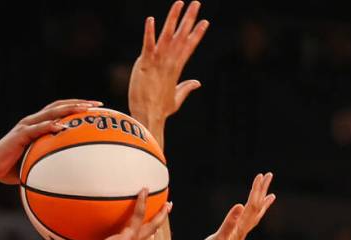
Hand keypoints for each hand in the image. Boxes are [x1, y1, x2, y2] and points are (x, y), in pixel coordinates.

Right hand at [0, 99, 101, 183]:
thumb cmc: (12, 168)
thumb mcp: (34, 163)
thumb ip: (48, 161)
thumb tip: (67, 173)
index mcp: (36, 125)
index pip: (59, 110)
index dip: (76, 106)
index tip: (94, 108)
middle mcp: (32, 121)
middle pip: (59, 106)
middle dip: (79, 103)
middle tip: (98, 105)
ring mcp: (26, 126)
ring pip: (51, 112)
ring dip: (69, 109)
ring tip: (84, 109)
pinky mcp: (20, 135)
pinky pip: (38, 129)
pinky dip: (51, 126)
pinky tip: (63, 127)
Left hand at [36, 190, 171, 239]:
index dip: (140, 239)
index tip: (144, 233)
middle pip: (148, 235)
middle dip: (156, 224)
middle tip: (163, 214)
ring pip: (152, 225)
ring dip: (160, 215)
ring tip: (169, 204)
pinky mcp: (131, 235)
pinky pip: (138, 214)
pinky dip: (142, 202)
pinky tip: (143, 188)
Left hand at [129, 1, 208, 128]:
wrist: (148, 116)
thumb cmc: (160, 110)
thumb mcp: (176, 98)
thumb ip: (186, 88)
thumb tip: (197, 83)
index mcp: (177, 68)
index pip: (189, 47)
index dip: (197, 34)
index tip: (205, 22)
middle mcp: (170, 62)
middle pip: (182, 36)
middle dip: (189, 19)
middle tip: (196, 3)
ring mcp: (158, 61)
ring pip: (167, 35)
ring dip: (173, 18)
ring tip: (179, 3)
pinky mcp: (145, 63)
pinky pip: (148, 44)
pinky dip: (149, 32)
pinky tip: (150, 19)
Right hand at [192, 172, 274, 239]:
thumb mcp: (217, 238)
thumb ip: (228, 223)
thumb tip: (239, 207)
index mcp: (240, 227)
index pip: (252, 205)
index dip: (256, 190)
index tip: (261, 175)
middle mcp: (243, 230)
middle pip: (256, 207)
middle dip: (261, 190)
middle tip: (268, 175)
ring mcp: (240, 234)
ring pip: (255, 215)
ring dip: (261, 202)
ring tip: (270, 193)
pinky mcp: (235, 237)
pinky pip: (248, 222)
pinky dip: (253, 214)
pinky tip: (250, 212)